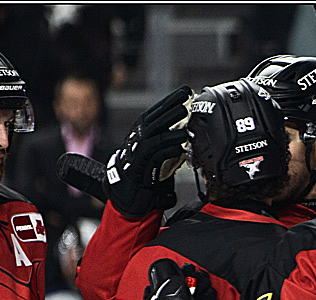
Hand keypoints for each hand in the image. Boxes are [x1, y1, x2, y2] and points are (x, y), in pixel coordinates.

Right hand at [104, 85, 193, 215]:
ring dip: (172, 128)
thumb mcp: (156, 149)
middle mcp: (138, 137)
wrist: (129, 191)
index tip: (185, 91)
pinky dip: (168, 150)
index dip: (170, 100)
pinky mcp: (142, 165)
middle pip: (156, 119)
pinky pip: (156, 155)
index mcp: (141, 130)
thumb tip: (186, 129)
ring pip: (156, 135)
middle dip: (171, 108)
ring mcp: (139, 151)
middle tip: (187, 99)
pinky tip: (180, 148)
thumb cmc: (145, 169)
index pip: (156, 110)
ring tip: (186, 123)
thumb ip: (166, 138)